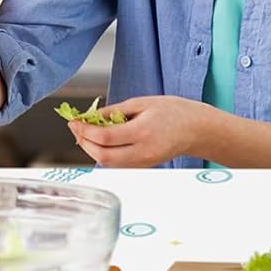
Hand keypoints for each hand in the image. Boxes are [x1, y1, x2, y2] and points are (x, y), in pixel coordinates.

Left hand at [68, 95, 205, 167]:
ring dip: (91, 150)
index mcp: (143, 132)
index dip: (85, 131)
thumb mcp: (142, 103)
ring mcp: (143, 163)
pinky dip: (102, 154)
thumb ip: (114, 111)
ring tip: (85, 133)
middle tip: (76, 128)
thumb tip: (90, 117)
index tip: (74, 121)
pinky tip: (99, 141)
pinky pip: (116, 164)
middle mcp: (142, 152)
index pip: (105, 137)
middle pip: (103, 156)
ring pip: (107, 163)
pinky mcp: (142, 167)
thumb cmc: (173, 112)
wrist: (196, 130)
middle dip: (84, 143)